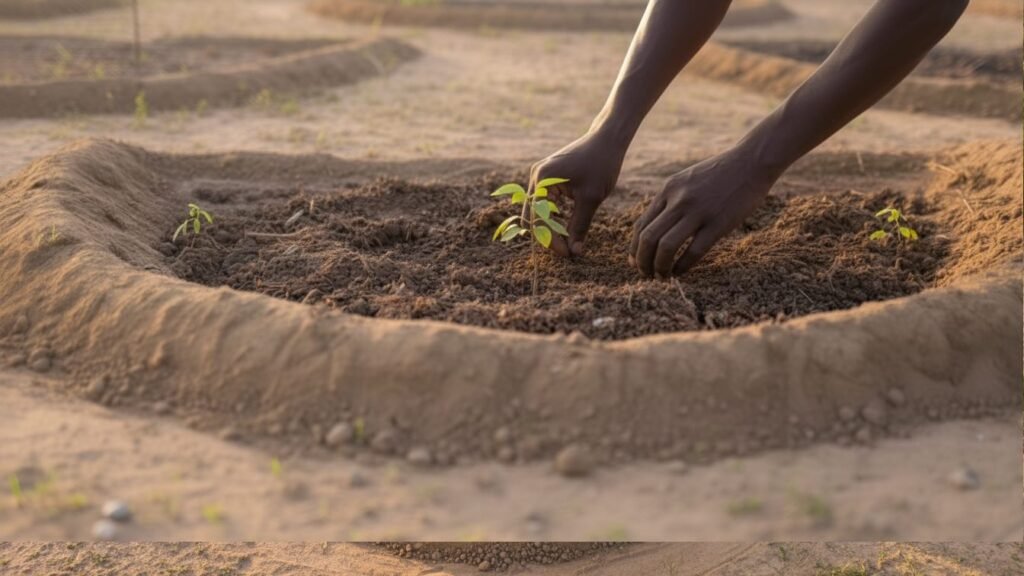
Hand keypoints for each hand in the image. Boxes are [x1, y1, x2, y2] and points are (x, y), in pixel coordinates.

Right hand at [530, 132, 625, 256]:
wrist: (608, 138)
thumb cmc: (601, 163)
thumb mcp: (591, 198)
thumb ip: (580, 226)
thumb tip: (574, 252)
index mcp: (542, 180)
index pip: (538, 219)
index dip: (550, 240)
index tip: (567, 254)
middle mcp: (536, 177)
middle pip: (533, 217)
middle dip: (548, 236)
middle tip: (567, 252)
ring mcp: (541, 177)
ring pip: (538, 212)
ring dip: (550, 228)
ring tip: (568, 243)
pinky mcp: (549, 179)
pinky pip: (545, 204)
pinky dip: (554, 218)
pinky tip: (567, 229)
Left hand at [630, 149, 776, 277]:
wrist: (752, 161)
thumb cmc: (721, 173)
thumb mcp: (687, 180)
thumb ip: (671, 200)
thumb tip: (656, 227)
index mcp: (668, 190)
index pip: (641, 225)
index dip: (634, 249)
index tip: (636, 263)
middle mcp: (678, 200)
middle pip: (648, 238)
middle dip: (642, 262)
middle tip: (646, 275)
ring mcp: (698, 211)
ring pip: (666, 246)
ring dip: (659, 267)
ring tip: (662, 277)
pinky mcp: (718, 223)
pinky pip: (693, 251)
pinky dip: (683, 266)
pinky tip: (681, 272)